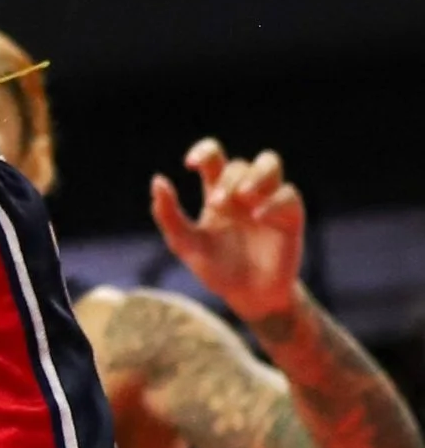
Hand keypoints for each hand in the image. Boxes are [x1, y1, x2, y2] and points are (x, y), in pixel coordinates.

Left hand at [151, 140, 306, 335]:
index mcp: (218, 192)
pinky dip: (273, 201)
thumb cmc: (216, 268)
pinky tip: (257, 216)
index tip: (189, 164)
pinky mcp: (290, 216)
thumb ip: (168, 214)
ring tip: (243, 196)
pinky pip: (288, 194)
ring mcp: (268, 201)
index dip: (204, 150)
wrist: (248, 297)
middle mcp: (244, 192)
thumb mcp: (185, 244)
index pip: (214, 156)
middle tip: (216, 204)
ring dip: (256, 174)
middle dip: (227, 181)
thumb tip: (158, 180)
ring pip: (269, 163)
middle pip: (239, 164)